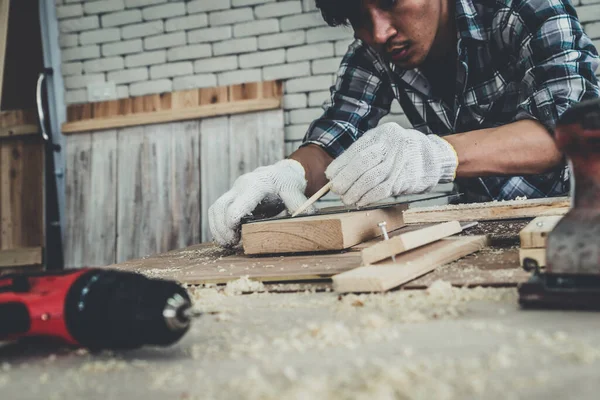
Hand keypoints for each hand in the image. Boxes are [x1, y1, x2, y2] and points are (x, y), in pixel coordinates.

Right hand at [208, 159, 313, 246]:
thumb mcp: (295, 190)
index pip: (237, 204)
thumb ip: (298, 203)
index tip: (235, 237)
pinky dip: (217, 225)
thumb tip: (307, 218)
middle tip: (231, 244)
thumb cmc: (288, 182)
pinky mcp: (231, 198)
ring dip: (217, 228)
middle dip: (221, 228)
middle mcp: (240, 186)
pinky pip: (216, 211)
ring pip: (215, 209)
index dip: (231, 222)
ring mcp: (233, 192)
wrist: (282, 173)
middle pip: (220, 207)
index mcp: (255, 184)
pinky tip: (226, 238)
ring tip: (227, 244)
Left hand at [325, 122, 457, 205]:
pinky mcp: (407, 178)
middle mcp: (392, 144)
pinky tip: (361, 201)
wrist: (433, 156)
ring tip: (347, 198)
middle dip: (346, 179)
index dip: (341, 165)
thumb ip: (362, 155)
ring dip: (355, 191)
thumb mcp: (382, 144)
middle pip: (362, 163)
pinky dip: (369, 197)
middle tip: (336, 189)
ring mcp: (401, 161)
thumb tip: (336, 174)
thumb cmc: (400, 152)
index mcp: (381, 134)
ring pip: (371, 178)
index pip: (356, 150)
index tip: (330, 176)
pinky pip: (383, 189)